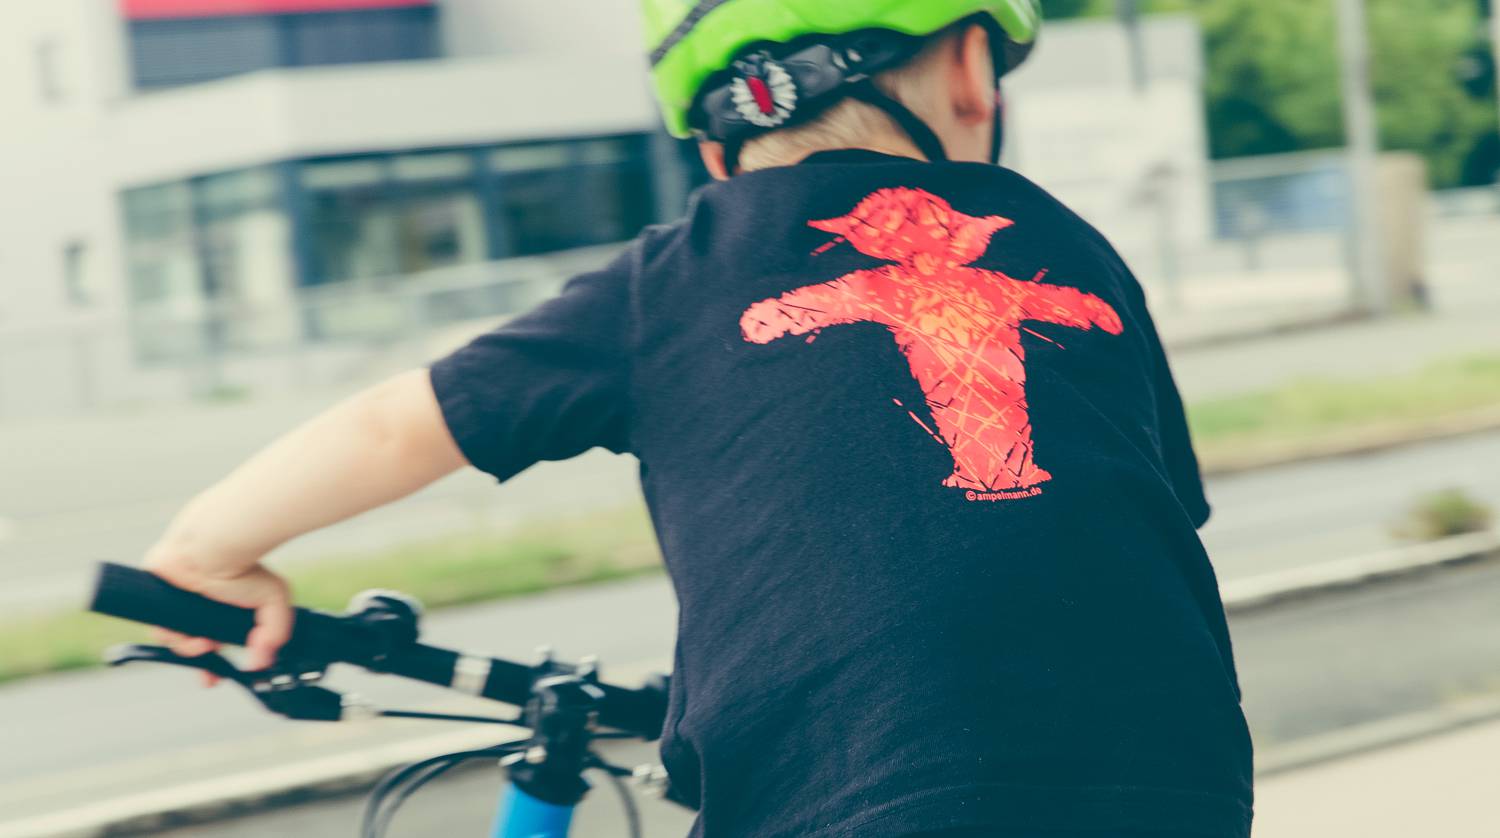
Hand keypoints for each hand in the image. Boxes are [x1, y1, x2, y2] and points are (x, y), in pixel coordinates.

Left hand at [141, 545, 293, 685]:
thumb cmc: (244, 569)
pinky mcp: (159, 602)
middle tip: (209, 674)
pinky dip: (171, 635)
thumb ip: (275, 632)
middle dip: (202, 662)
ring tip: (201, 643)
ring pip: (177, 640)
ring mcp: (179, 606)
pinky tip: (184, 632)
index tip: (217, 680)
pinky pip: (160, 628)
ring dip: (188, 648)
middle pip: (195, 647)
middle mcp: (201, 610)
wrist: (214, 551)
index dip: (217, 665)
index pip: (218, 644)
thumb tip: (262, 661)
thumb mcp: (273, 600)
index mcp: (225, 611)